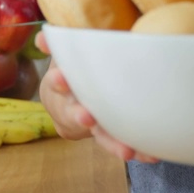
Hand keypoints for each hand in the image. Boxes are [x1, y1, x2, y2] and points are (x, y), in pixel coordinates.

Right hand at [36, 30, 159, 163]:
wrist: (71, 98)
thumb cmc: (74, 68)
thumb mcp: (65, 54)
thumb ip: (57, 44)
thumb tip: (42, 37)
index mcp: (62, 86)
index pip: (56, 82)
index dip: (58, 80)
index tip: (61, 77)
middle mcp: (73, 109)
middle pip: (74, 114)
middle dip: (79, 117)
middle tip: (87, 117)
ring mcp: (92, 126)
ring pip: (99, 136)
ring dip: (111, 144)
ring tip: (126, 151)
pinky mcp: (108, 136)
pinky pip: (121, 145)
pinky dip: (136, 151)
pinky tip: (150, 156)